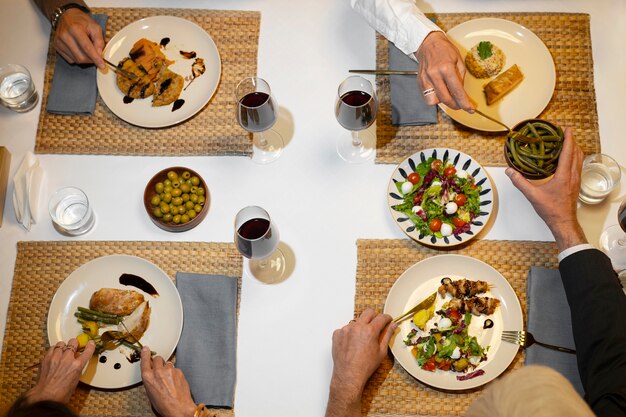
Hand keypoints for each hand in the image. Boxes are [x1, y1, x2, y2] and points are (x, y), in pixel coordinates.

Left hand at [25, 339, 94, 403]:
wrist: (46, 397)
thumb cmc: (61, 392)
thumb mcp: (76, 379)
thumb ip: (77, 367)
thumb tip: (77, 359)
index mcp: (77, 366)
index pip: (87, 351)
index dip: (90, 346)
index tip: (90, 343)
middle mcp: (67, 359)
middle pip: (73, 342)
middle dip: (74, 344)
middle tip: (73, 347)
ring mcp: (56, 358)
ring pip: (61, 343)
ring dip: (63, 347)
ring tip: (62, 351)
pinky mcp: (46, 359)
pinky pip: (51, 348)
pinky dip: (54, 350)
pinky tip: (54, 354)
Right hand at [54, 9, 104, 68]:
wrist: (66, 16)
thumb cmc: (81, 21)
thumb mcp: (95, 27)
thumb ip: (99, 41)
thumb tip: (99, 54)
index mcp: (75, 29)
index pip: (87, 48)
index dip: (95, 58)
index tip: (102, 65)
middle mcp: (65, 36)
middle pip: (81, 57)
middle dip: (91, 60)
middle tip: (96, 56)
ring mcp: (59, 42)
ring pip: (76, 60)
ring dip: (85, 59)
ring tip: (87, 51)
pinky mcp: (56, 46)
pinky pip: (70, 59)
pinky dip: (77, 58)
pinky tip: (79, 50)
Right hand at [140, 346, 195, 416]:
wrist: (179, 408)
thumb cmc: (164, 405)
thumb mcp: (150, 393)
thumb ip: (150, 380)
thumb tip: (152, 376)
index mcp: (148, 378)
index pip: (145, 361)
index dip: (145, 354)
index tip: (146, 349)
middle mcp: (158, 372)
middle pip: (158, 358)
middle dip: (158, 363)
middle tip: (160, 370)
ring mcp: (169, 370)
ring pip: (167, 363)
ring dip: (167, 368)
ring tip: (169, 379)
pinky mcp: (178, 371)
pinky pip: (175, 368)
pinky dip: (175, 373)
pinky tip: (175, 382)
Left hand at [325, 308, 396, 416]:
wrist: (349, 375)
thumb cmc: (366, 366)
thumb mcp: (381, 352)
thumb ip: (387, 335)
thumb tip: (393, 325)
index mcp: (370, 331)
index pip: (381, 317)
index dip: (387, 318)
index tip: (388, 320)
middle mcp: (357, 327)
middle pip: (368, 312)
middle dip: (375, 316)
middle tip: (377, 325)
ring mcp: (345, 329)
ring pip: (356, 321)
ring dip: (361, 326)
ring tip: (362, 340)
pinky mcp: (337, 333)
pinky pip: (346, 328)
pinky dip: (350, 333)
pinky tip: (352, 344)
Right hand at [414, 31, 473, 111]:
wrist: (428, 43)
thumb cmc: (444, 50)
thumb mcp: (458, 61)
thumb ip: (460, 78)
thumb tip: (461, 93)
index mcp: (446, 68)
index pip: (457, 91)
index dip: (464, 103)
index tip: (470, 109)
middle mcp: (434, 75)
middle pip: (445, 99)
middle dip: (455, 105)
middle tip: (461, 105)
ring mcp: (425, 79)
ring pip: (434, 101)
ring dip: (443, 101)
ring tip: (447, 94)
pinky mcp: (420, 82)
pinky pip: (427, 97)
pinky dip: (435, 97)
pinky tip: (439, 91)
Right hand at [505, 127, 586, 250]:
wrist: (563, 222)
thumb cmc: (550, 209)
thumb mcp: (532, 195)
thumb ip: (520, 182)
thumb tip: (509, 171)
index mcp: (564, 175)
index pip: (568, 152)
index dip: (568, 139)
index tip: (566, 129)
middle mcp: (573, 175)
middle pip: (577, 153)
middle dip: (572, 141)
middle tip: (565, 133)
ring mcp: (576, 180)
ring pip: (579, 159)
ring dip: (575, 149)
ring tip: (568, 142)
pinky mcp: (576, 184)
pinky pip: (578, 166)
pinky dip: (575, 158)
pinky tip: (568, 159)